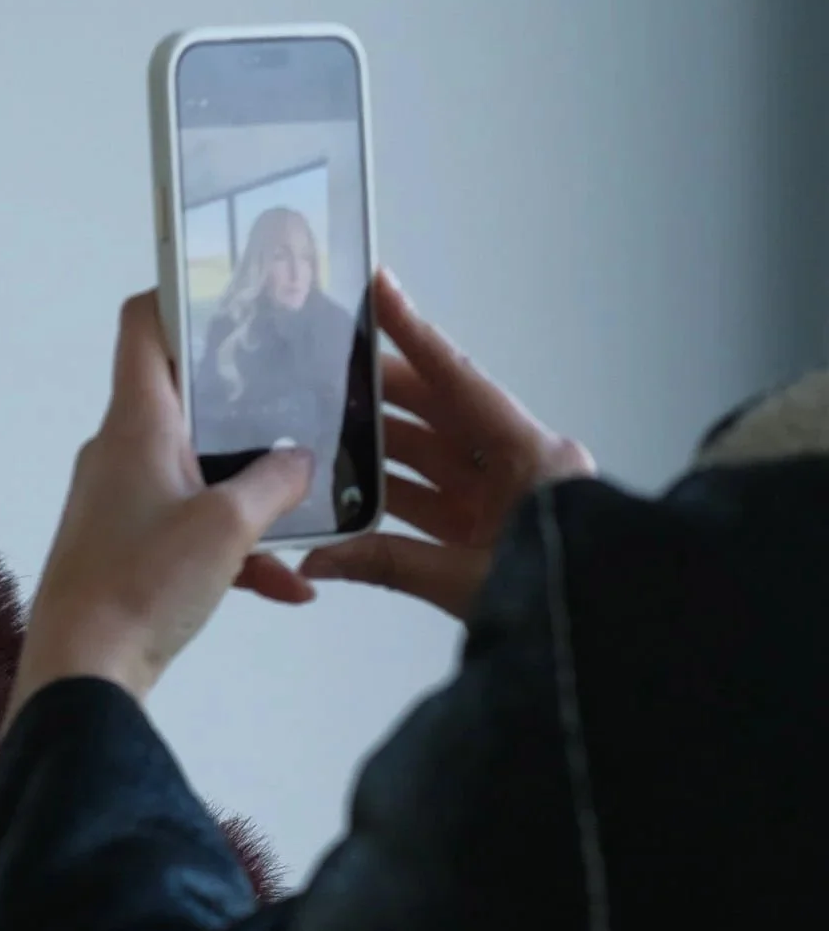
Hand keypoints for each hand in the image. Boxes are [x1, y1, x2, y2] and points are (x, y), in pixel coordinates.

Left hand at [6, 292, 315, 725]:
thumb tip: (299, 459)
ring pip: (194, 472)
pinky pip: (187, 531)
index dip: (181, 297)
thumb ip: (276, 483)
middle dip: (242, 402)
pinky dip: (232, 549)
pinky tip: (284, 587)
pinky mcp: (122, 550)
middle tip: (296, 395)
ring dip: (247, 491)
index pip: (143, 326)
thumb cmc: (142, 584)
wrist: (81, 673)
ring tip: (306, 508)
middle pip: (180, 399)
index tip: (230, 293)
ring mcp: (117, 501)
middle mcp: (119, 451)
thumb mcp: (229, 526)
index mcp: (136, 422)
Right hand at [300, 270, 595, 617]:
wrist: (615, 645)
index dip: (413, 332)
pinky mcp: (493, 530)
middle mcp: (520, 466)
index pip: (459, 380)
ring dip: (375, 446)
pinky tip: (346, 493)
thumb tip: (316, 561)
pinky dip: (389, 496)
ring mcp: (506, 498)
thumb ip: (389, 564)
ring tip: (318, 426)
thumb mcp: (470, 581)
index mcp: (532, 457)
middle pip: (437, 411)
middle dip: (376, 389)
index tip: (377, 285)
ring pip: (429, 455)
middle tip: (321, 364)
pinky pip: (432, 499)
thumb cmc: (564, 600)